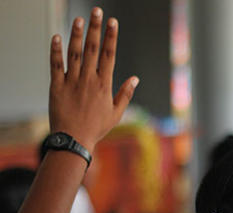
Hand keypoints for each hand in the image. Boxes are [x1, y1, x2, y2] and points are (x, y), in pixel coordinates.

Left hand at [49, 8, 137, 151]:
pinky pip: (55, 65)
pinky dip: (56, 50)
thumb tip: (135, 79)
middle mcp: (88, 80)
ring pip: (75, 53)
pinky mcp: (57, 86)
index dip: (111, 37)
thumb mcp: (116, 113)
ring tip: (79, 19)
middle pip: (92, 49)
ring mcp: (72, 82)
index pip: (109, 55)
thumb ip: (125, 94)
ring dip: (77, 34)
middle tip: (97, 11)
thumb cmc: (96, 128)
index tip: (113, 23)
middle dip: (95, 28)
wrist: (73, 139)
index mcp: (104, 85)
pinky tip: (57, 37)